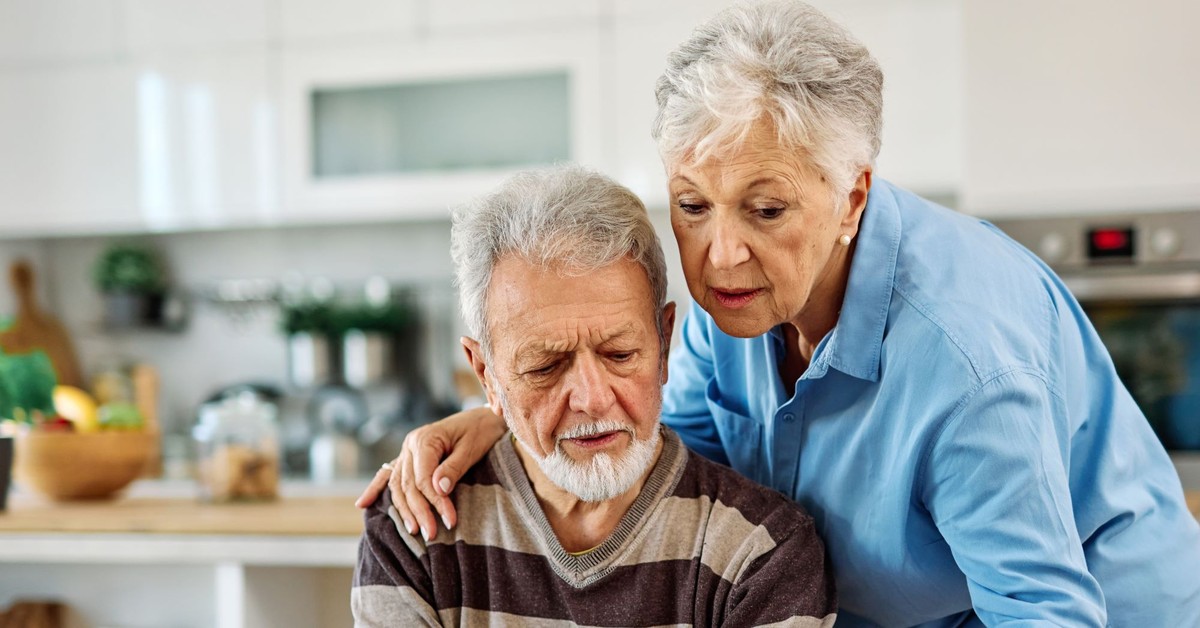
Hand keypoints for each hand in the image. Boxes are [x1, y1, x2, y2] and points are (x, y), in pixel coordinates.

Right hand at [354, 406, 505, 540]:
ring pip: (397, 485)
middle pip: (408, 485)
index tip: (450, 520)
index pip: (423, 478)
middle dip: (419, 512)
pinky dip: (375, 489)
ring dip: (404, 510)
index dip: (435, 502)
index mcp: (425, 439)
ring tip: (415, 531)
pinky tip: (362, 504)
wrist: (483, 417)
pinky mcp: (408, 458)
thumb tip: (438, 489)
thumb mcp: (471, 448)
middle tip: (432, 534)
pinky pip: (389, 476)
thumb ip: (453, 468)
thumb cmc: (480, 431)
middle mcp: (410, 445)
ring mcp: (406, 452)